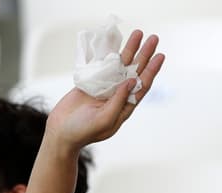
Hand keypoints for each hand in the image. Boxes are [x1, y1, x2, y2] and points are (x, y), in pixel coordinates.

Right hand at [46, 30, 164, 151]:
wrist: (61, 131)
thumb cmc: (84, 131)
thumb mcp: (105, 119)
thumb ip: (119, 101)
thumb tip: (131, 81)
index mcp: (125, 106)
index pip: (142, 85)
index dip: (152, 70)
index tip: (160, 56)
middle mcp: (118, 95)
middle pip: (135, 71)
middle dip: (145, 54)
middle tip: (154, 38)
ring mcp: (106, 87)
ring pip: (121, 64)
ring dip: (130, 49)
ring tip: (138, 33)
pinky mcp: (92, 81)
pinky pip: (104, 64)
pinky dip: (111, 52)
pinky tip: (118, 42)